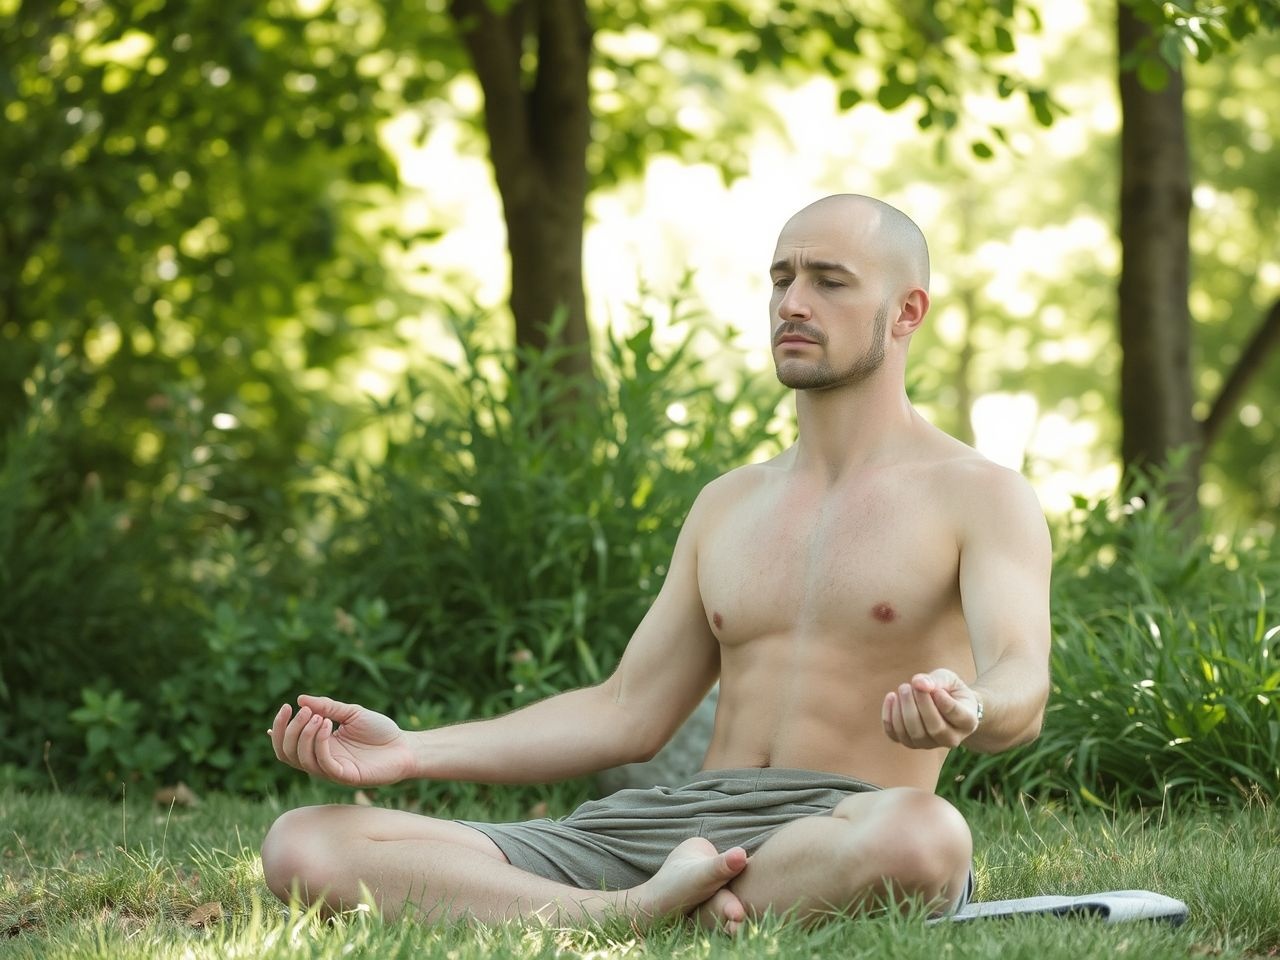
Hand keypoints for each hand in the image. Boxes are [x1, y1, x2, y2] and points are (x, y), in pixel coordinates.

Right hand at [268, 694, 415, 786]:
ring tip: (319, 716)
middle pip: (287, 753)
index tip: (285, 707)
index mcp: (319, 746)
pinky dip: (320, 743)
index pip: (287, 744)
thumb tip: (301, 699)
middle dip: (290, 730)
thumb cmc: (379, 730)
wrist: (405, 746)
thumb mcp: (351, 712)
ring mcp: (332, 770)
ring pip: (302, 759)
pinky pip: (323, 763)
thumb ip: (327, 707)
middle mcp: (321, 760)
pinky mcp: (345, 776)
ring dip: (305, 735)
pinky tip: (328, 724)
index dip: (279, 729)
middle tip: (305, 711)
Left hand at [881, 669, 980, 749]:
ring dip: (904, 710)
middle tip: (910, 685)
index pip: (957, 715)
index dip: (944, 701)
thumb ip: (936, 679)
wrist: (944, 705)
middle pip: (935, 728)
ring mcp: (930, 744)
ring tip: (903, 688)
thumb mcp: (948, 679)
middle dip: (920, 705)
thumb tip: (918, 683)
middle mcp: (952, 739)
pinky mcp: (911, 743)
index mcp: (968, 721)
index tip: (935, 689)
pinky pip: (896, 736)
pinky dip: (889, 718)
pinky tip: (891, 697)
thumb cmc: (949, 690)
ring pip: (915, 735)